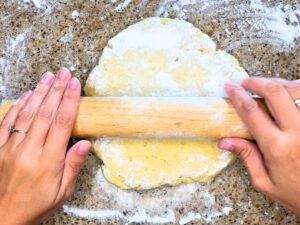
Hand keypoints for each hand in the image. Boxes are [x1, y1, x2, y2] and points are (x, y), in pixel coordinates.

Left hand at [0, 68, 90, 223]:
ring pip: (27, 113)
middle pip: (45, 113)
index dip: (69, 101)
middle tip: (65, 73)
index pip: (62, 123)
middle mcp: (29, 150)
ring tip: (49, 76)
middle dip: (57, 90)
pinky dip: (18, 105)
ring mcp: (10, 147)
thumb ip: (73, 165)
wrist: (4, 217)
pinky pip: (8, 122)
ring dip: (39, 92)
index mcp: (47, 160)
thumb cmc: (37, 204)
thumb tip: (85, 143)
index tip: (75, 85)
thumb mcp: (63, 191)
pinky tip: (27, 94)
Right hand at [218, 77, 299, 214]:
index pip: (252, 112)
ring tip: (267, 86)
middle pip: (276, 92)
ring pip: (296, 90)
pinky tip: (289, 93)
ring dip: (279, 83)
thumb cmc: (296, 193)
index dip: (238, 96)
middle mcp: (297, 132)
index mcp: (278, 147)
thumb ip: (246, 157)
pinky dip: (296, 90)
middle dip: (257, 82)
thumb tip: (225, 141)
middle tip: (246, 82)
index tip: (229, 87)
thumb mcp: (264, 182)